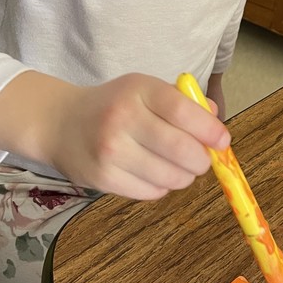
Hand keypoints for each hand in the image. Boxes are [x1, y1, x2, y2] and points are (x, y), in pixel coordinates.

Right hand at [0, 71, 229, 198]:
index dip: (210, 130)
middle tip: (201, 160)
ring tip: (176, 167)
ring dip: (183, 176)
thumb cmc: (114, 105)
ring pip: (170, 177)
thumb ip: (182, 102)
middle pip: (182, 150)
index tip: (222, 141)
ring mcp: (111, 151)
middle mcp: (123, 119)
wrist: (60, 123)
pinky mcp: (103, 178)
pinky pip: (151, 193)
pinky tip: (152, 173)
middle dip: (202, 160)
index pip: (184, 112)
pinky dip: (161, 187)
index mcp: (138, 90)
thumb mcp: (145, 90)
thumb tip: (216, 120)